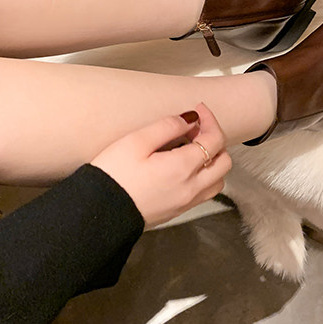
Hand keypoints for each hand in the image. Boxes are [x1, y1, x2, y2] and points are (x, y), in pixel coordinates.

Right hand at [91, 102, 230, 227]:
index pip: (215, 140)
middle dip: (215, 140)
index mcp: (183, 168)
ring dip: (211, 161)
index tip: (198, 110)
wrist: (98, 214)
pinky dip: (203, 177)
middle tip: (194, 128)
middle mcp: (191, 188)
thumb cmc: (113, 176)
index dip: (210, 120)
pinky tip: (182, 166)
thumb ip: (167, 127)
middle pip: (224, 162)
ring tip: (190, 148)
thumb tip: (189, 120)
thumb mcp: (136, 141)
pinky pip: (203, 193)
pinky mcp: (176, 212)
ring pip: (217, 180)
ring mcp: (185, 203)